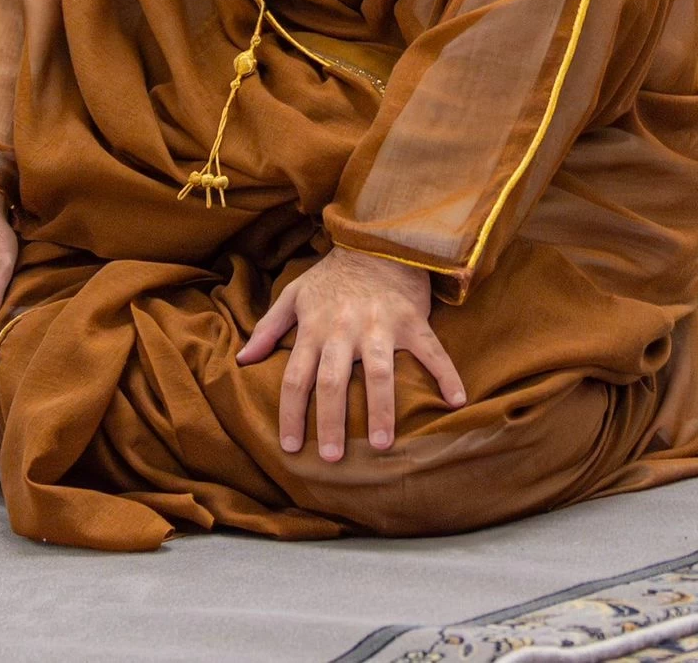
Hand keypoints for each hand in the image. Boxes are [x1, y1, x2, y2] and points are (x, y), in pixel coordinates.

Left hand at [236, 246, 465, 462]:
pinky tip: (455, 401)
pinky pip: (431, 351)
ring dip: (380, 409)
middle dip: (330, 420)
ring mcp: (380, 325)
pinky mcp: (411, 320)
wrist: (375, 240)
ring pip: (378, 372)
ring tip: (380, 445)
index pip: (296, 377)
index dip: (291, 413)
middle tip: (332, 457)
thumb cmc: (332, 276)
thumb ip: (267, 327)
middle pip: (332, 380)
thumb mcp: (293, 294)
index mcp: (314, 327)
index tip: (290, 446)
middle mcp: (343, 329)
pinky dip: (446, 374)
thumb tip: (242, 360)